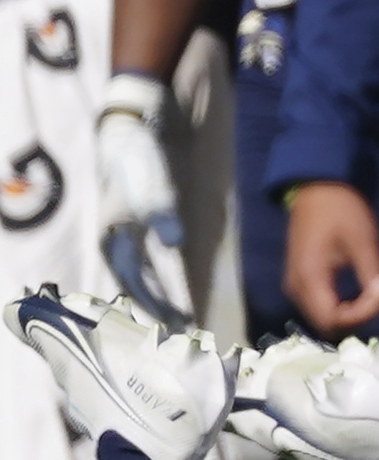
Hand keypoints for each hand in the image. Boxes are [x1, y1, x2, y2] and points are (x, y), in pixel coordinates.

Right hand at [91, 72, 193, 326]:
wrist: (133, 127)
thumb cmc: (138, 159)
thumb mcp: (152, 188)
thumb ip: (162, 217)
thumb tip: (173, 245)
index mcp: (113, 238)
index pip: (134, 285)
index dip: (154, 308)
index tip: (177, 328)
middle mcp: (116, 240)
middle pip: (135, 285)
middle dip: (156, 309)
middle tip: (183, 332)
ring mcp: (126, 231)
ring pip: (140, 275)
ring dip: (158, 296)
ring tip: (180, 317)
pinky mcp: (140, 221)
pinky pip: (147, 260)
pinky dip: (159, 276)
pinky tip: (176, 285)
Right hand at [283, 182, 378, 331]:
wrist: (317, 189)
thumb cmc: (340, 210)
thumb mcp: (362, 239)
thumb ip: (372, 271)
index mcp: (309, 277)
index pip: (332, 318)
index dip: (361, 315)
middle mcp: (296, 287)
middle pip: (326, 323)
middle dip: (357, 317)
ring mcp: (295, 285)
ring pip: (323, 317)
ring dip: (349, 314)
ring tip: (373, 294)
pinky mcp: (301, 280)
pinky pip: (320, 305)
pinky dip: (341, 307)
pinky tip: (359, 293)